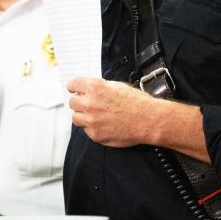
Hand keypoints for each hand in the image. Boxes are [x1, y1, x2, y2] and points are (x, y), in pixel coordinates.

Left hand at [67, 77, 210, 161]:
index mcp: (95, 88)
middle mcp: (90, 103)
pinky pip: (87, 130)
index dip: (74, 87)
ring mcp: (91, 121)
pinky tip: (105, 124)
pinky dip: (93, 128)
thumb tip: (89, 90)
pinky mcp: (95, 135)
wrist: (148, 120)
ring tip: (96, 115)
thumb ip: (100, 87)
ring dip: (83, 116)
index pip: (73, 84)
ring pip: (76, 118)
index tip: (75, 89)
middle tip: (88, 103)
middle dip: (79, 102)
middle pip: (72, 102)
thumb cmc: (137, 102)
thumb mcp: (117, 86)